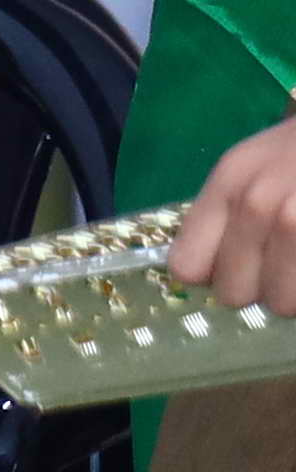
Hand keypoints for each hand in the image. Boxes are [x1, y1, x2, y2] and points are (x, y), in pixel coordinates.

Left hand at [175, 117, 295, 319]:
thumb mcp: (254, 168)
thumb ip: (224, 214)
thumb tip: (202, 275)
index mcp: (229, 184)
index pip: (187, 266)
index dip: (213, 275)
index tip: (238, 267)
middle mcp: (259, 204)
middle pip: (234, 294)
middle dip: (259, 287)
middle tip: (284, 263)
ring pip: (280, 304)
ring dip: (295, 291)